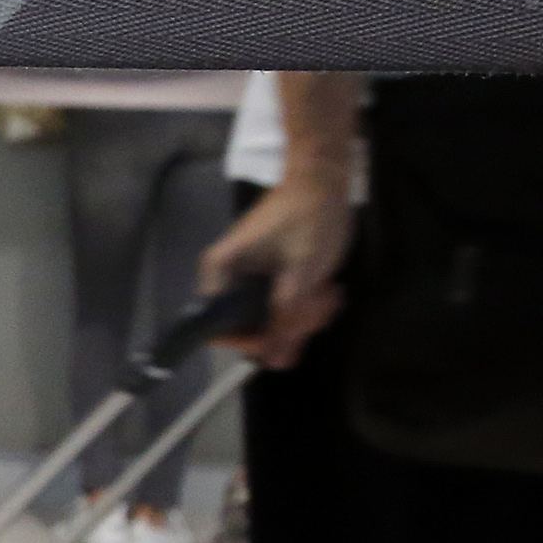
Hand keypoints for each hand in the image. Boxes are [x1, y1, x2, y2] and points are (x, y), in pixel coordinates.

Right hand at [201, 173, 352, 367]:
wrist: (325, 180)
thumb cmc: (307, 217)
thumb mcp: (300, 273)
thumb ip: (285, 319)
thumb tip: (274, 361)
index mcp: (222, 271)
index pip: (215, 326)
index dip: (246, 340)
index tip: (280, 338)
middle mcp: (231, 279)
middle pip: (251, 327)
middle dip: (289, 325)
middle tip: (316, 305)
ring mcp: (254, 280)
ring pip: (275, 321)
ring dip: (306, 316)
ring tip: (327, 293)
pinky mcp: (274, 280)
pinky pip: (287, 308)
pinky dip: (309, 307)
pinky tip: (327, 291)